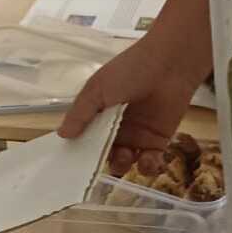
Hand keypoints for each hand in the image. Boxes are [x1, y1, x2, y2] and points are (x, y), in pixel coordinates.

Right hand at [57, 35, 204, 161]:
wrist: (169, 64)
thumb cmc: (129, 71)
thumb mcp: (97, 89)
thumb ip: (80, 113)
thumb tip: (62, 135)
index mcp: (98, 115)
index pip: (85, 139)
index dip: (80, 151)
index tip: (73, 164)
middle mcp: (115, 129)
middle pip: (103, 155)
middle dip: (100, 161)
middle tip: (103, 158)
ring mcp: (137, 137)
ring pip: (124, 163)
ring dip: (122, 165)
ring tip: (126, 155)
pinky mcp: (158, 142)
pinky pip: (149, 163)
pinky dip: (146, 168)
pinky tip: (146, 159)